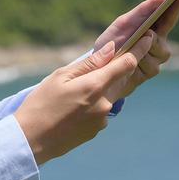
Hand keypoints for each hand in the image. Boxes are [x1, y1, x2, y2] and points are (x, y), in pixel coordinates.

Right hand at [14, 31, 154, 166]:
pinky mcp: (97, 131)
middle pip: (120, 79)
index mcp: (95, 86)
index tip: (148, 37)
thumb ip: (89, 63)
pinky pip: (101, 110)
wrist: (30, 141)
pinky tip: (72, 108)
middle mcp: (105, 104)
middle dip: (116, 69)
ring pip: (109, 95)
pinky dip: (93, 104)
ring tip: (72, 94)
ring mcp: (102, 119)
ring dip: (100, 89)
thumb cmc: (41, 104)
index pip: (127, 64)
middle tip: (104, 60)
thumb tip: (112, 49)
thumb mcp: (60, 77)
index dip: (139, 49)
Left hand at [92, 0, 178, 100]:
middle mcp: (158, 44)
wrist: (99, 67)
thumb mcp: (124, 23)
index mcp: (153, 28)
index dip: (176, 7)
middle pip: (162, 38)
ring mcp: (156, 59)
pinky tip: (129, 63)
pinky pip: (151, 66)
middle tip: (147, 33)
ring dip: (142, 50)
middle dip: (152, 36)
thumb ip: (143, 10)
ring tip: (129, 50)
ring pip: (158, 52)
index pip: (168, 17)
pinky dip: (138, 62)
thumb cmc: (113, 41)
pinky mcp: (150, 72)